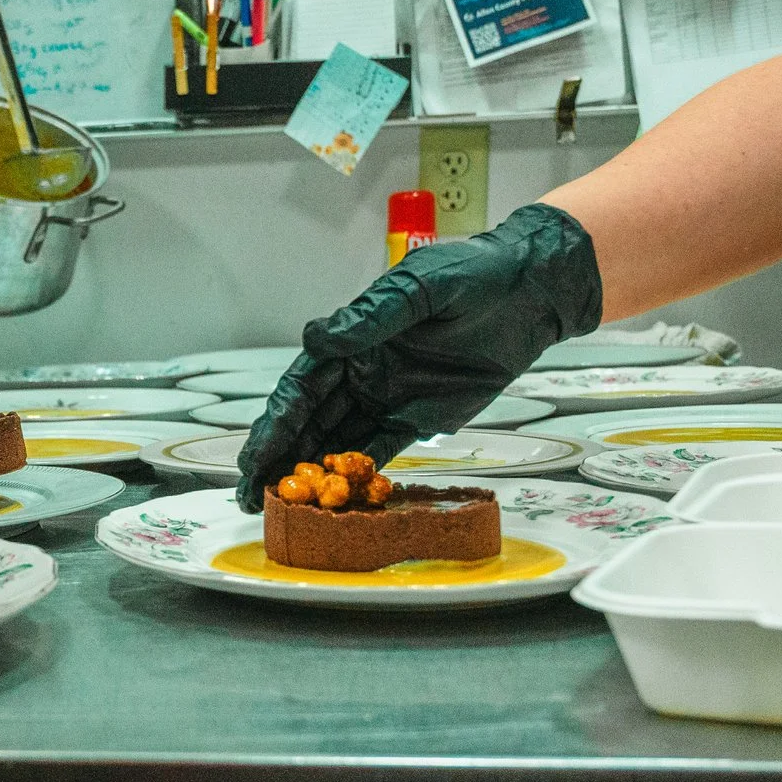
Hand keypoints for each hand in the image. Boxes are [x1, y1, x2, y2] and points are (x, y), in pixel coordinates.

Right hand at [236, 205, 602, 510]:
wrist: (528, 292)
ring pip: (336, 441)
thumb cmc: (473, 276)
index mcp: (352, 339)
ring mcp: (386, 397)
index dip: (274, 424)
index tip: (254, 457)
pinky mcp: (417, 418)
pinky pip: (378, 451)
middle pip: (308, 421)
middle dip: (278, 458)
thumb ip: (373, 317)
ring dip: (310, 472)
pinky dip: (355, 474)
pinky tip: (333, 498)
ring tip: (283, 506)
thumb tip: (318, 338)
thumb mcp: (421, 288)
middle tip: (253, 495)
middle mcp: (360, 372)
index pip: (301, 388)